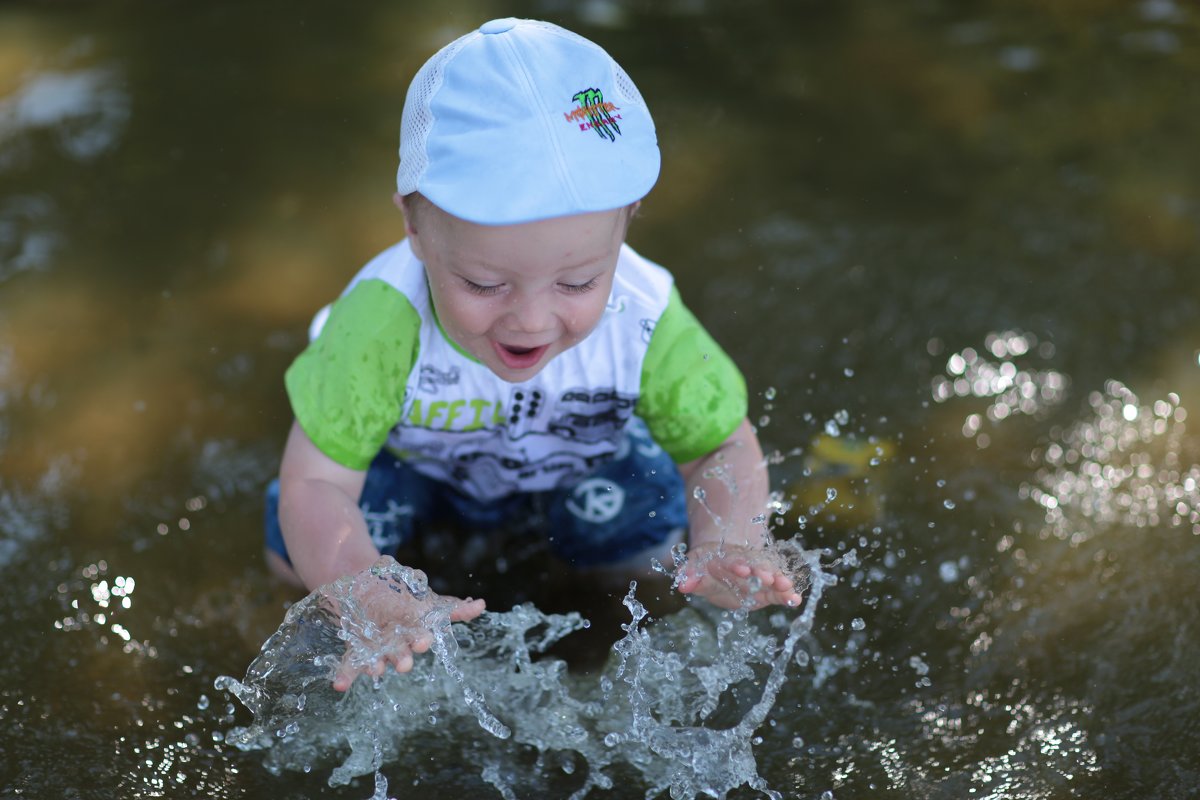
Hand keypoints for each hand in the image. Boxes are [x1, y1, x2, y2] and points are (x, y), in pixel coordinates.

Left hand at [329, 556, 485, 690]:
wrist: (366, 585)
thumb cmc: (402, 596)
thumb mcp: (426, 598)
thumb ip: (453, 607)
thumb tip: (481, 605)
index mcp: (415, 630)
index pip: (420, 636)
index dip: (421, 639)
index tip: (425, 641)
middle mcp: (397, 643)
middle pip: (400, 652)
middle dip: (403, 657)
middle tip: (404, 664)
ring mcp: (376, 647)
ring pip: (377, 660)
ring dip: (377, 667)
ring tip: (376, 671)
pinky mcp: (355, 648)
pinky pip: (350, 664)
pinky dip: (345, 676)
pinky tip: (339, 685)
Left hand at [675, 541, 803, 610]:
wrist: (718, 566)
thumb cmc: (704, 567)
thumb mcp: (694, 569)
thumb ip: (689, 576)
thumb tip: (682, 585)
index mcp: (726, 559)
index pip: (732, 561)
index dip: (736, 565)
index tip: (742, 569)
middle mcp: (746, 566)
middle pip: (755, 567)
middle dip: (761, 572)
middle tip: (768, 577)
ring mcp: (758, 577)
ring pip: (770, 577)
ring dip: (778, 581)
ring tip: (787, 586)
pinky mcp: (766, 590)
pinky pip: (778, 592)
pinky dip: (786, 595)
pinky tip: (795, 600)